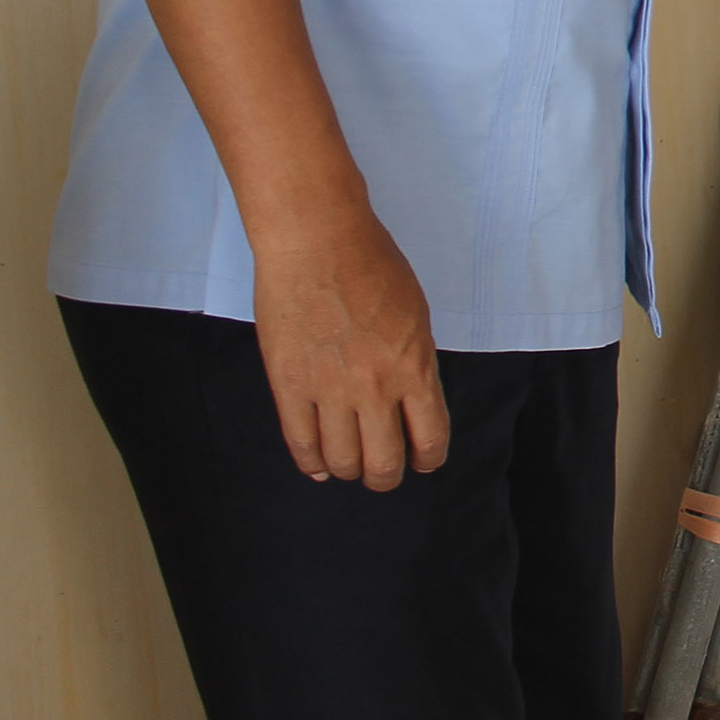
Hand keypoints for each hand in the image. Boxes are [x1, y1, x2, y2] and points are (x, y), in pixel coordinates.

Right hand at [250, 209, 450, 490]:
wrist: (318, 243)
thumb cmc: (373, 267)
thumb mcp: (416, 316)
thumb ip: (414, 363)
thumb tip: (409, 402)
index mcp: (414, 368)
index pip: (430, 439)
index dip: (428, 460)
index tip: (423, 462)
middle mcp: (374, 388)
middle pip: (384, 464)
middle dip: (387, 476)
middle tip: (384, 472)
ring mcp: (328, 390)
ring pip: (342, 461)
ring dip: (349, 471)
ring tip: (351, 465)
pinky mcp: (289, 386)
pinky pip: (301, 443)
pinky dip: (312, 463)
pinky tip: (319, 466)